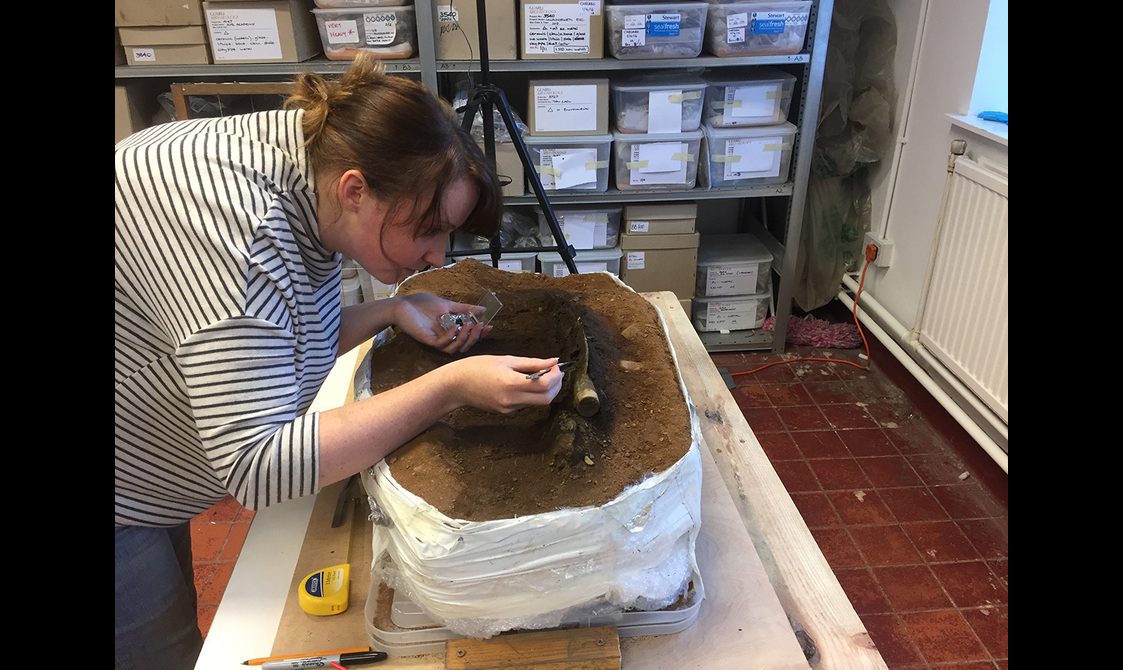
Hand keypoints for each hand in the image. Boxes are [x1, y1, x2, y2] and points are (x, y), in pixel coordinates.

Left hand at [394, 293, 492, 354]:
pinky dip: (450, 336)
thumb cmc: (421, 304)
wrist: (402, 304)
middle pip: (463, 346)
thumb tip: (482, 309)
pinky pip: (441, 343)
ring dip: (463, 339)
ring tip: (468, 326)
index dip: (479, 334)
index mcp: (449, 332)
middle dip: (474, 338)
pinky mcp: (427, 339)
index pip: (467, 337)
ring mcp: (435, 340)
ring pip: (453, 349)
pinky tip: (455, 326)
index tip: (488, 326)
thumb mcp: (447, 304)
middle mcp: (443, 338)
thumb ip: (464, 308)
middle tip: (480, 327)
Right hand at [446, 356, 564, 413]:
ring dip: (545, 390)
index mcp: (511, 383)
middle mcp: (511, 400)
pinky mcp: (505, 412)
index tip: (556, 366)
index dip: (556, 376)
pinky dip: (532, 394)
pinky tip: (526, 383)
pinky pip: (526, 404)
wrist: (455, 385)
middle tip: (555, 372)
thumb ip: (532, 362)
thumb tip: (554, 361)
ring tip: (541, 375)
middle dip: (556, 386)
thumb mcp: (506, 359)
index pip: (545, 385)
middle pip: (546, 399)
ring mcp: (508, 408)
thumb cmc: (476, 367)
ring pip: (538, 403)